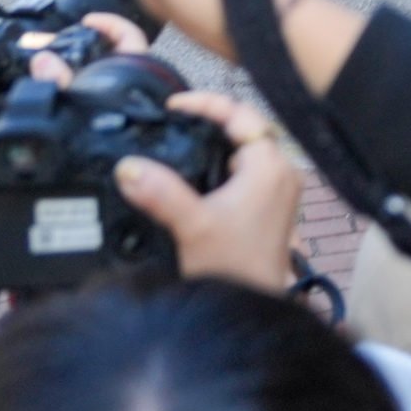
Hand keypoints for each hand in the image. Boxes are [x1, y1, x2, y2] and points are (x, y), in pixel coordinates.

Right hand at [113, 90, 299, 290]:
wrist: (253, 308)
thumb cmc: (235, 270)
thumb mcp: (192, 226)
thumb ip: (160, 193)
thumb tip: (128, 167)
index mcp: (270, 167)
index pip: (240, 113)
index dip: (205, 102)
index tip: (174, 106)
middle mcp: (281, 173)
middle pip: (245, 128)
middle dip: (209, 121)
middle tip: (173, 121)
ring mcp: (278, 190)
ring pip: (246, 150)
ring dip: (215, 144)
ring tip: (180, 140)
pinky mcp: (270, 207)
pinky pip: (246, 171)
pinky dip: (221, 165)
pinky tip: (196, 175)